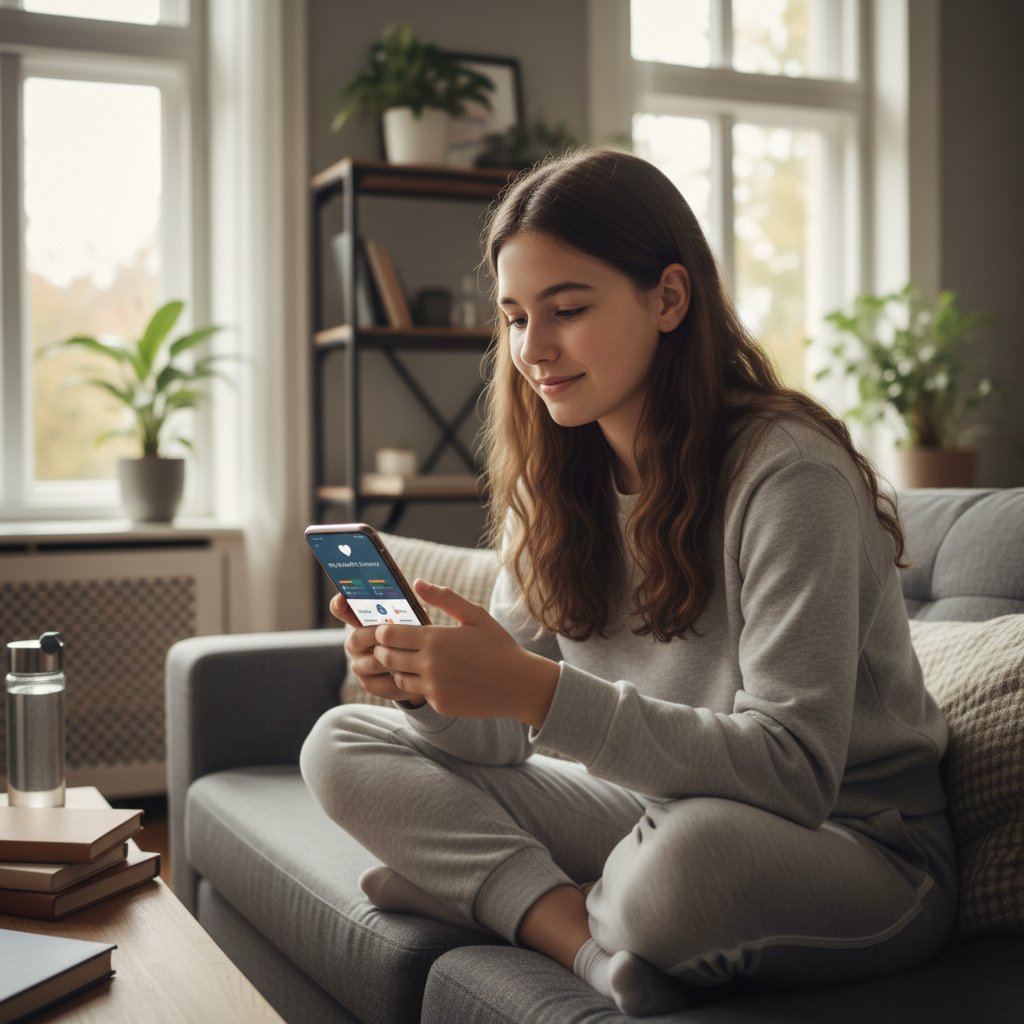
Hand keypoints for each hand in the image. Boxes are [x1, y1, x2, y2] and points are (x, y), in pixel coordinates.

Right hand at [330, 592, 424, 705]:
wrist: (424, 671)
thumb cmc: (416, 638)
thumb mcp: (413, 619)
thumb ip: (411, 605)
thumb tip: (418, 584)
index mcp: (362, 622)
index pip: (342, 611)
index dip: (339, 604)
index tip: (341, 598)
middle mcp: (356, 643)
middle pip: (357, 637)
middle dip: (378, 635)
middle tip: (395, 632)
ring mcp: (360, 665)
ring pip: (373, 661)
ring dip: (394, 658)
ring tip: (412, 654)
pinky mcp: (369, 685)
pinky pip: (381, 682)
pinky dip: (398, 677)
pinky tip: (411, 673)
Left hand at [370, 579, 558, 725]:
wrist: (519, 684)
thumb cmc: (498, 645)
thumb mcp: (475, 615)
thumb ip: (444, 597)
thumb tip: (418, 582)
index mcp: (435, 639)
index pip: (389, 635)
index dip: (383, 631)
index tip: (388, 629)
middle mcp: (430, 665)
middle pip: (387, 658)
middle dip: (385, 650)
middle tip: (392, 645)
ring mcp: (434, 688)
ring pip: (399, 678)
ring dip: (400, 669)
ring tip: (414, 660)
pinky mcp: (440, 705)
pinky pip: (420, 694)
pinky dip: (422, 685)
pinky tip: (439, 677)